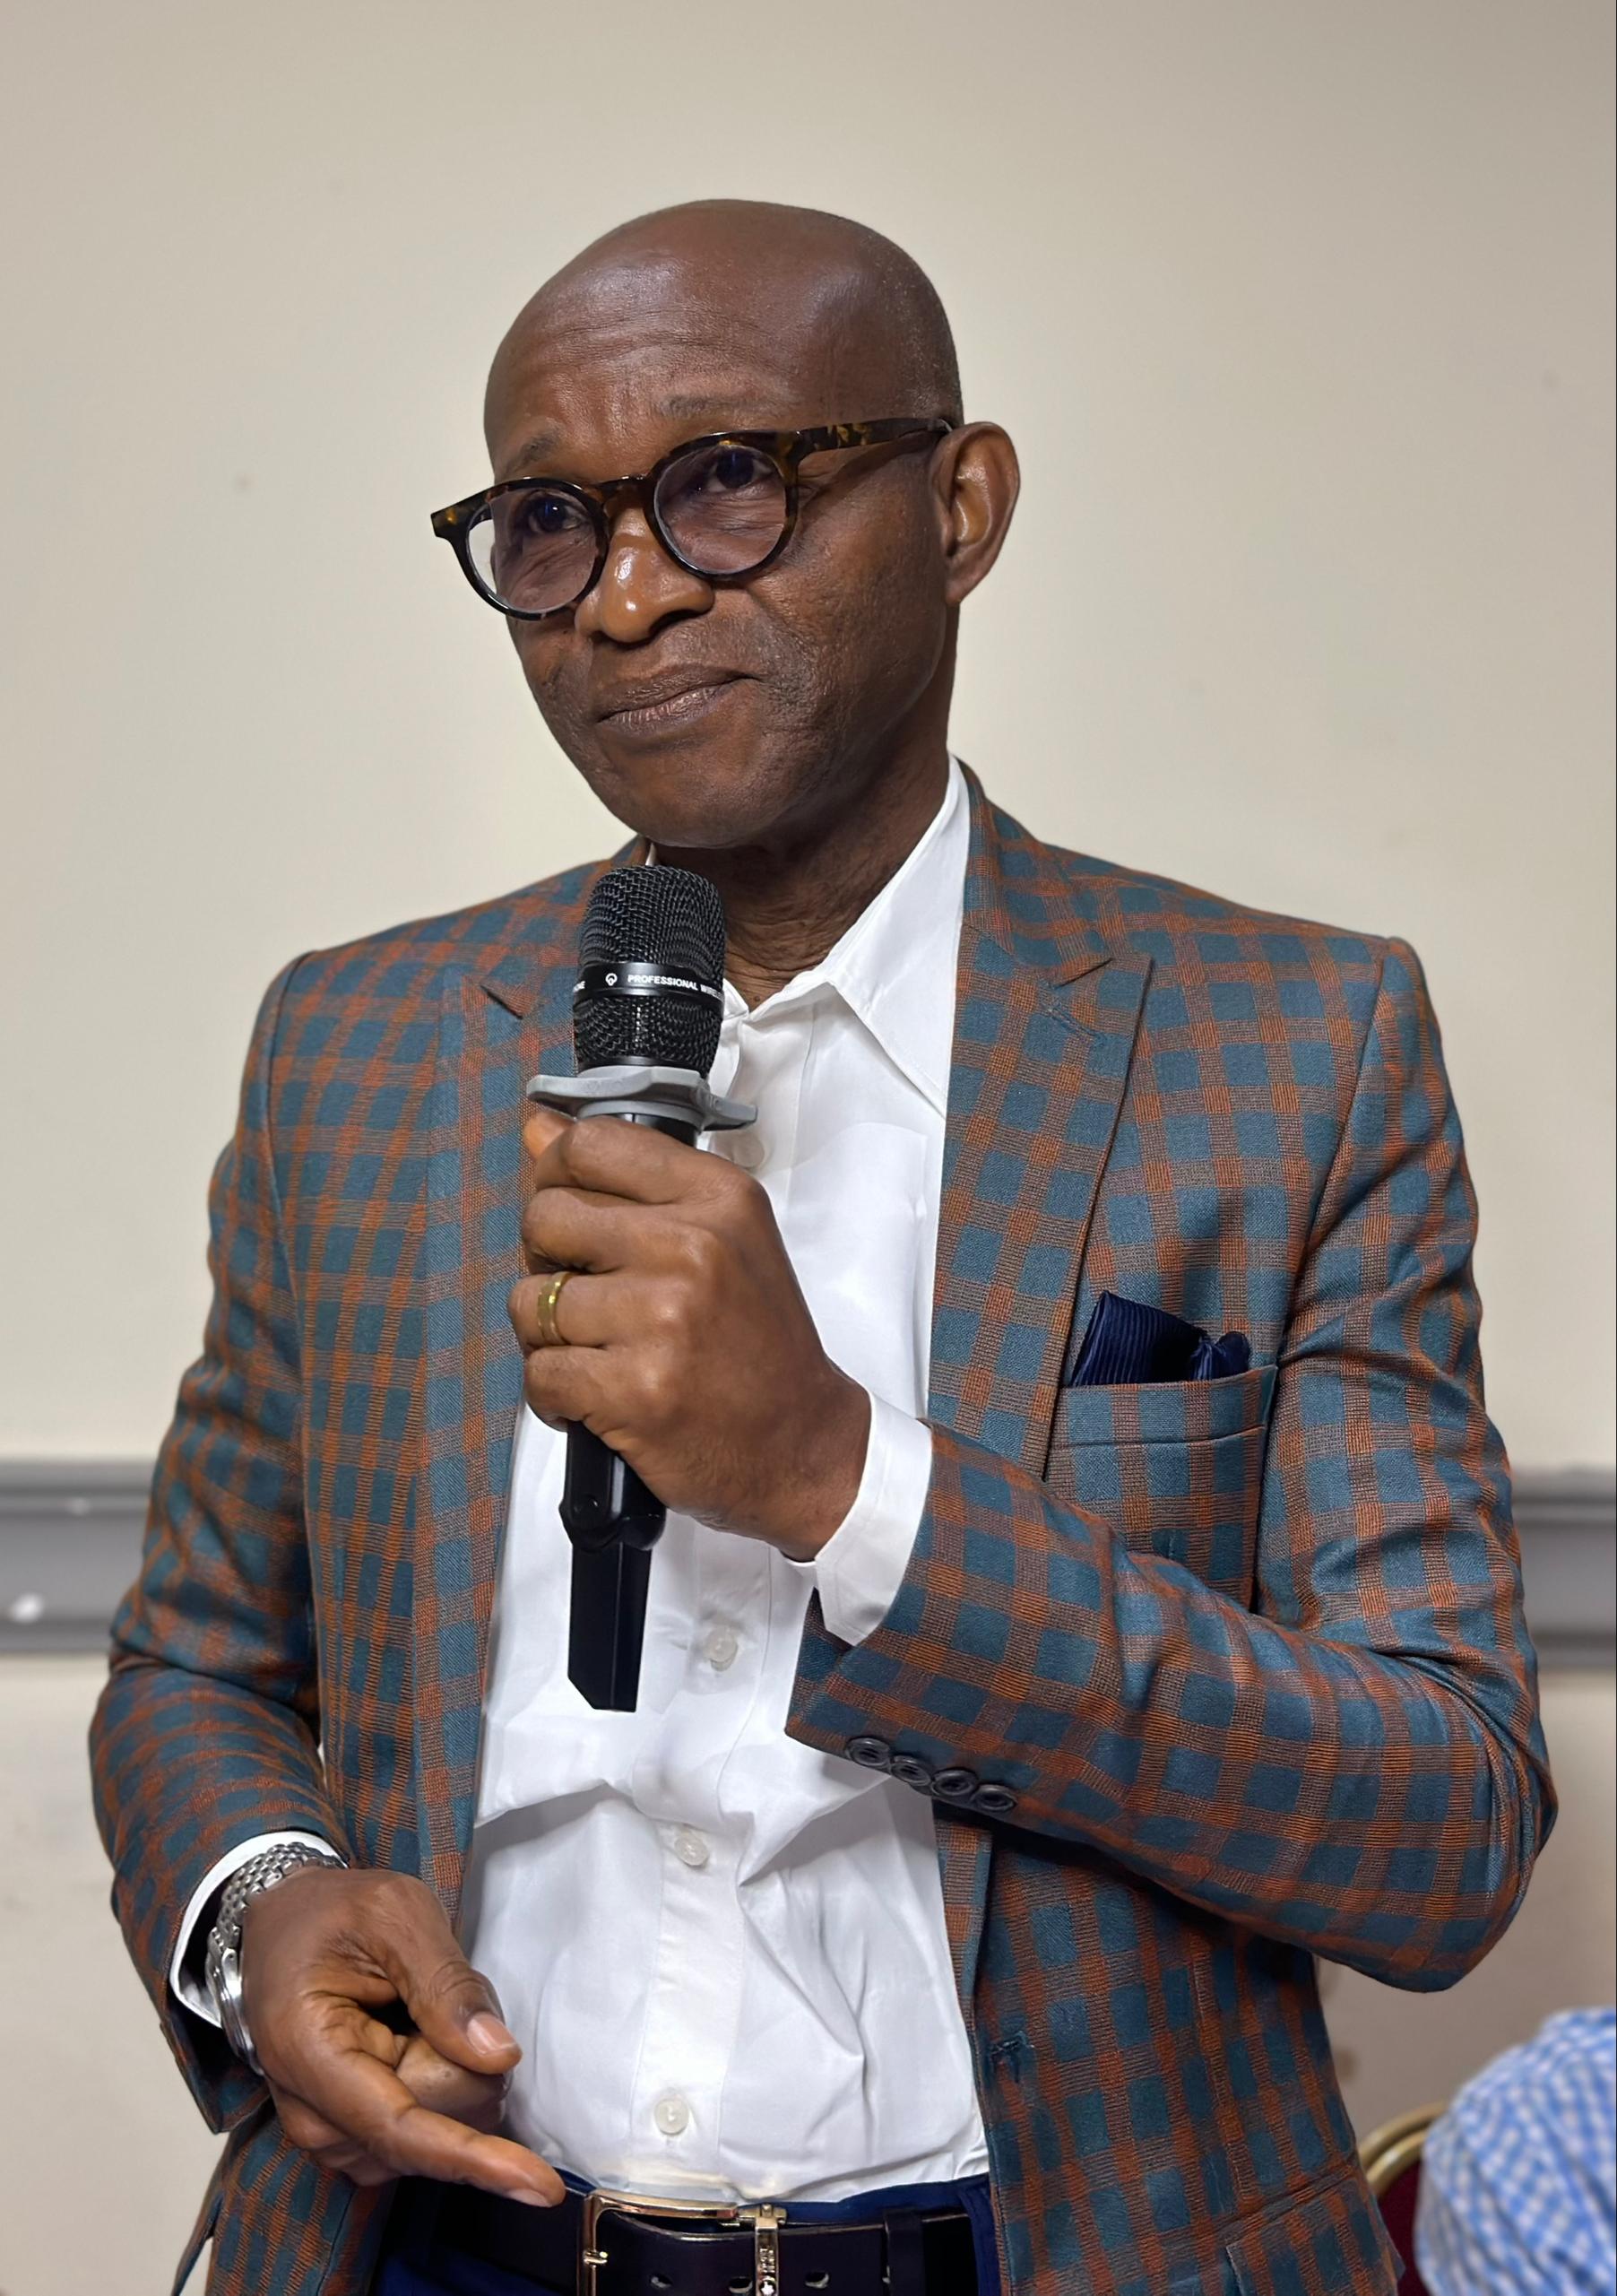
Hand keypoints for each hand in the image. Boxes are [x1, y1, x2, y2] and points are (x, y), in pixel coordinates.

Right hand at [242, 1864, 562, 2203]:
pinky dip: (443, 2077)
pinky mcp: (356, 2139)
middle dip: (467, 2059)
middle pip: (440, 2121)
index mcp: (309, 2055)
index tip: (540, 2186)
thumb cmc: (332, 1914)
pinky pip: (432, 2125)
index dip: (474, 2158)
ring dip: (454, 2066)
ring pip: (444, 2127)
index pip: (401, 2128)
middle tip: (433, 1987)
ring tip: (414, 2005)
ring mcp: (332, 2136)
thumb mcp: (393, 1913)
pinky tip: (413, 2032)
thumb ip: (447, 1982)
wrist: (282, 1928)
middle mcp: (313, 2118)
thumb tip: (498, 2057)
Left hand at [509, 1110, 870, 1556]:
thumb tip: (540, 1129)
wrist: (801, 1444)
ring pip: (532, 1301)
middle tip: (590, 1294)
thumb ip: (630, 1183)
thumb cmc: (757, 1343)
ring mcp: (663, 1319)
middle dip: (547, 1260)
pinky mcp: (636, 1389)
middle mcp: (694, 1247)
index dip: (557, 1176)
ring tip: (600, 1352)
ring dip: (549, 1336)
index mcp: (718, 1197)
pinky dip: (554, 1394)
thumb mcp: (722, 1238)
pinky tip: (596, 1396)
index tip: (570, 1209)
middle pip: (547, 1217)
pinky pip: (540, 1372)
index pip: (592, 1144)